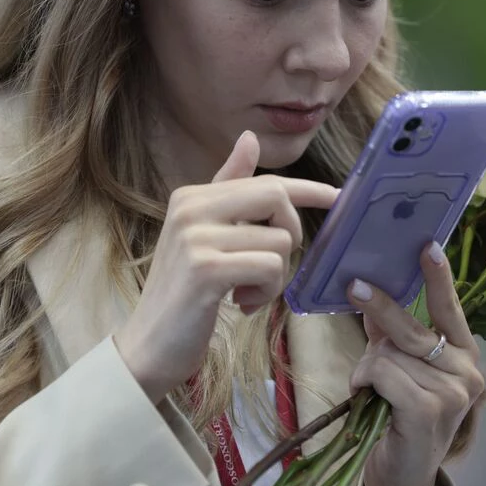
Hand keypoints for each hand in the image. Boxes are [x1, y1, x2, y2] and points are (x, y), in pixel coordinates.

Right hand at [115, 131, 339, 401]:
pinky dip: (267, 292)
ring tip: (247, 293)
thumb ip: (229, 191)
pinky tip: (242, 305)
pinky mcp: (206, 269)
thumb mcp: (204, 236)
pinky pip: (270, 266)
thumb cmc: (184, 295)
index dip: (307, 188)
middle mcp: (191, 208)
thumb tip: (249, 138)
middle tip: (270, 266)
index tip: (337, 197)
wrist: (148, 346)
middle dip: (291, 233)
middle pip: (277, 197)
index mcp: (191, 196)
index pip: (264, 181)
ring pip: (279, 240)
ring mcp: (196, 237)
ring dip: (276, 276)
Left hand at [348, 242, 485, 485]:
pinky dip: (364, 384)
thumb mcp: (398, 374)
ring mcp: (453, 393)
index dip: (438, 278)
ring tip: (369, 393)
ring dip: (366, 370)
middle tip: (354, 286)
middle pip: (411, 327)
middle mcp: (467, 373)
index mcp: (463, 358)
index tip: (427, 245)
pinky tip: (368, 403)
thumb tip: (370, 293)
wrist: (401, 482)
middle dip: (378, 306)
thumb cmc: (398, 424)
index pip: (450, 310)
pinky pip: (382, 373)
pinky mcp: (430, 410)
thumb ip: (390, 338)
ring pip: (388, 353)